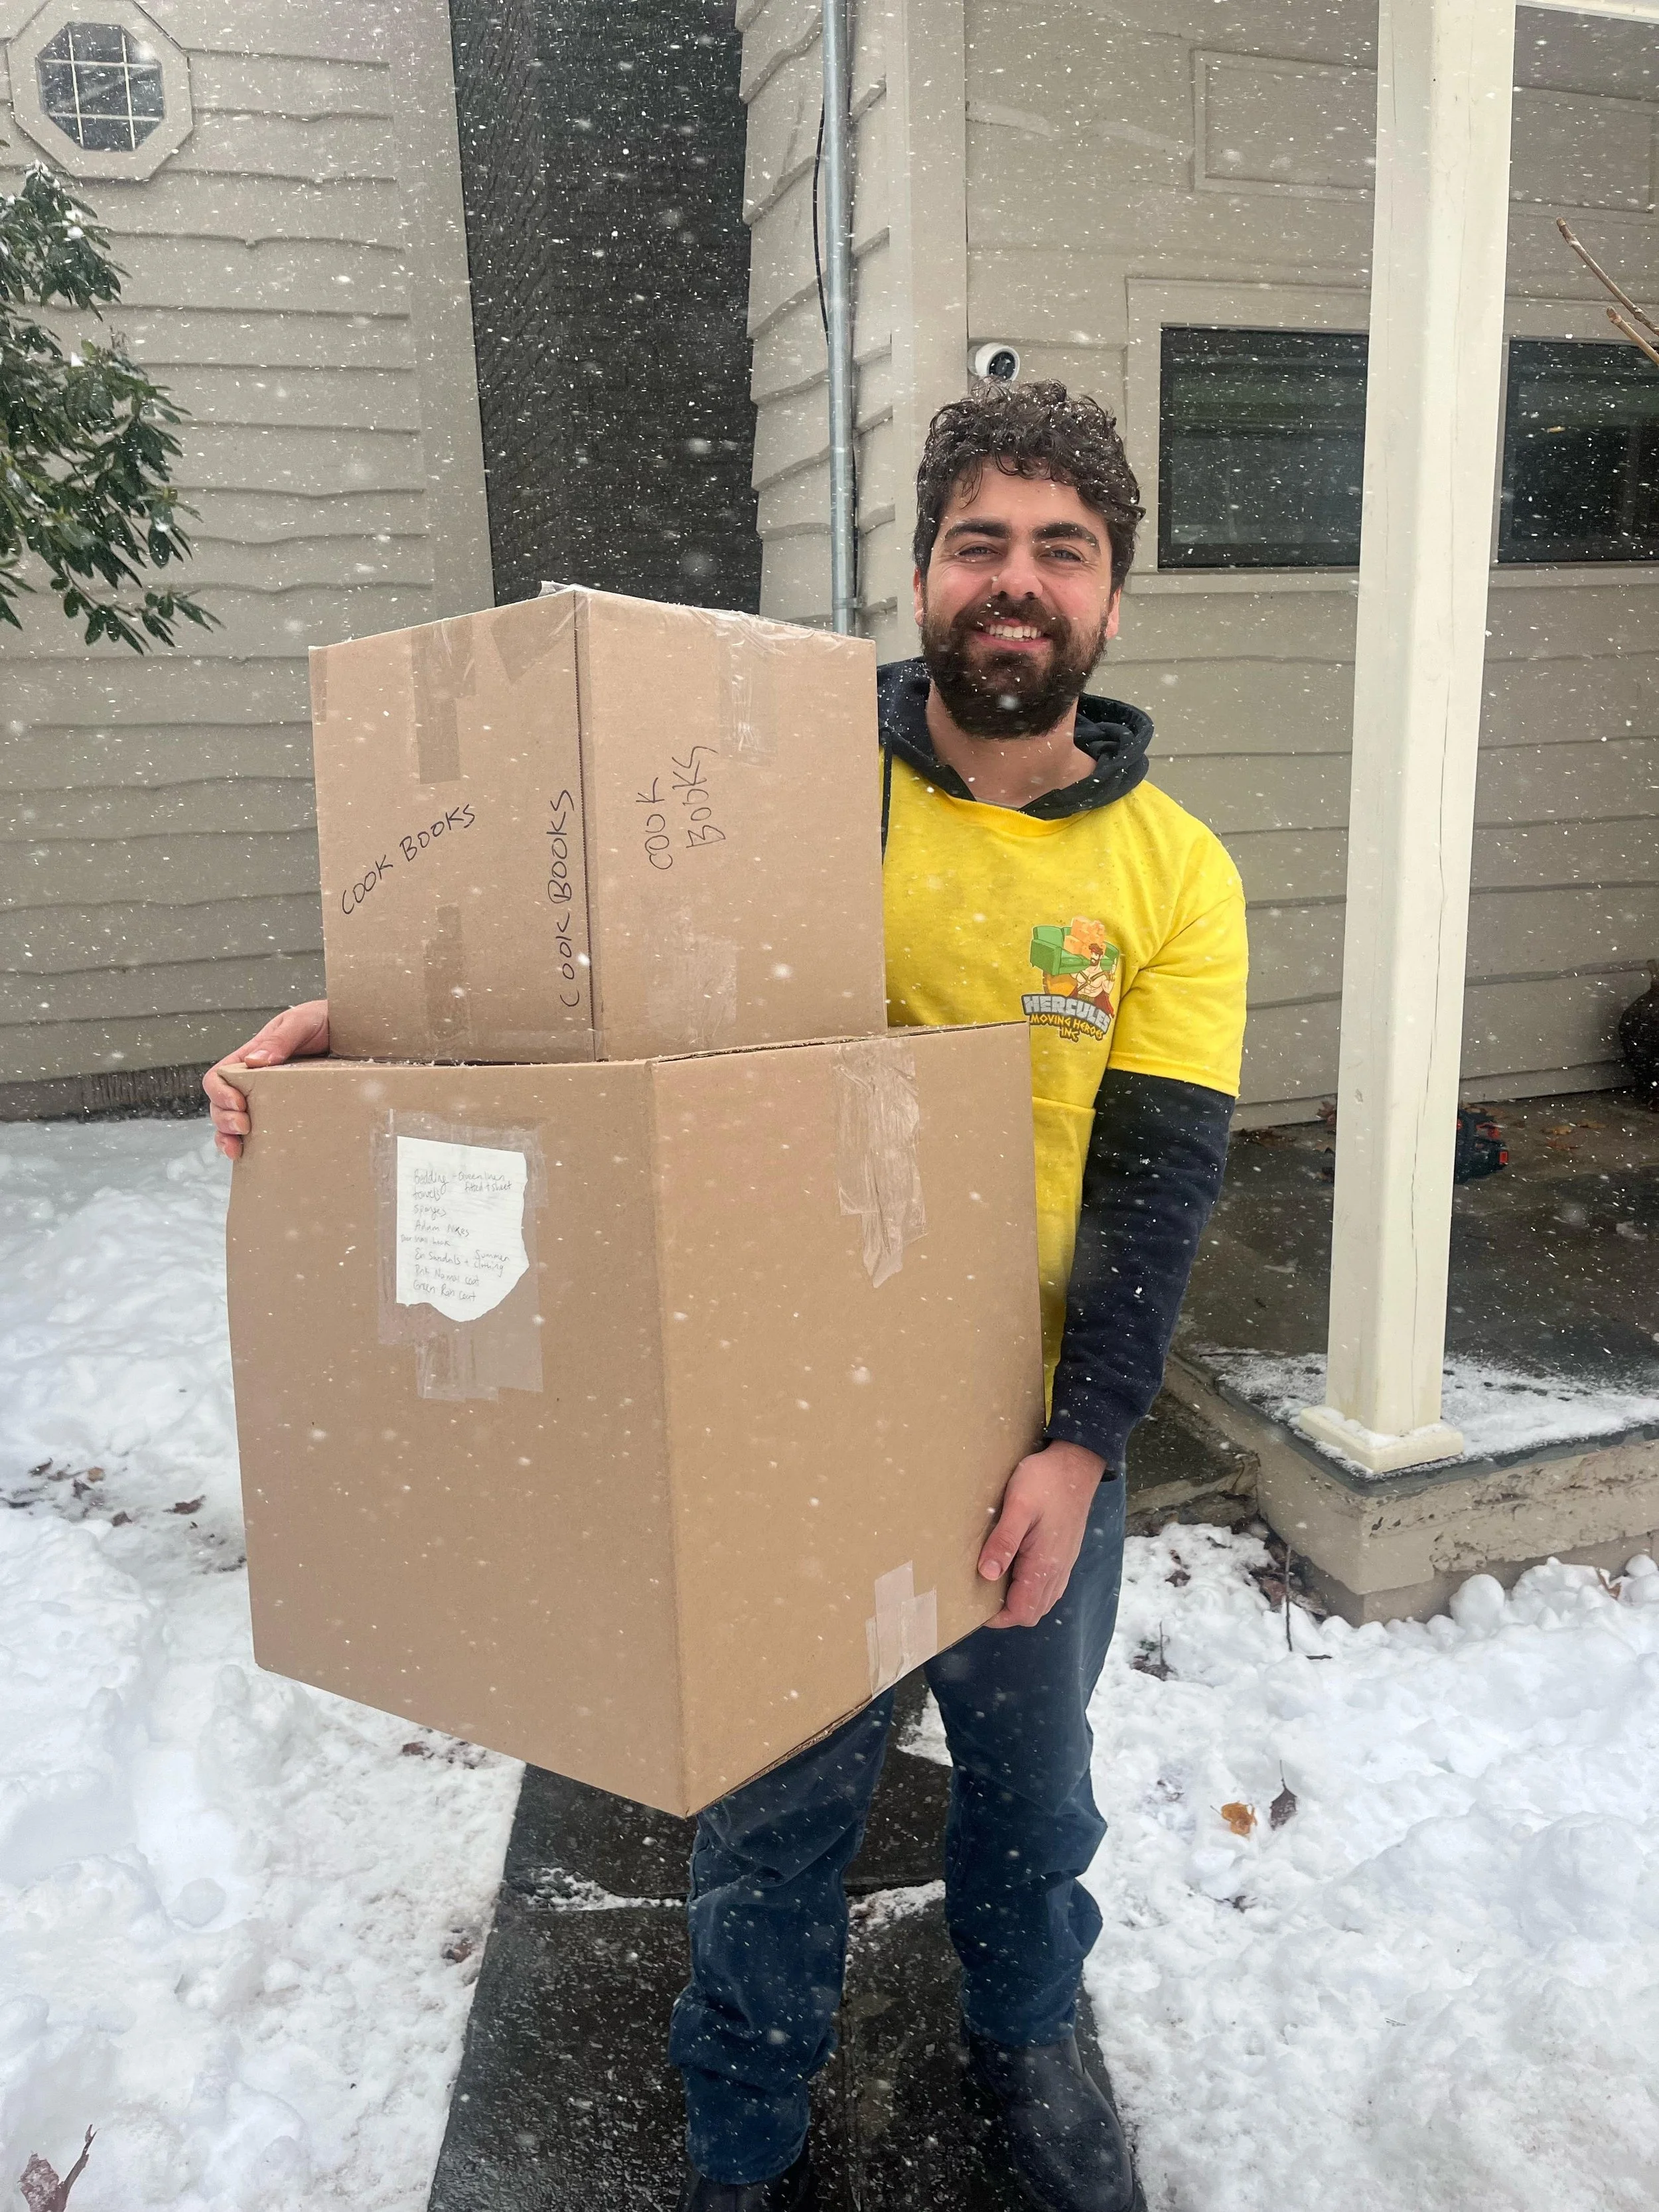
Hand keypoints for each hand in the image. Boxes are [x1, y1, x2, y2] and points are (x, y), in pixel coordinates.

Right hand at [203, 999, 329, 1158]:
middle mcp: (254, 1081)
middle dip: (224, 1120)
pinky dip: (251, 1145)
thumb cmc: (322, 1021)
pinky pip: (263, 1131)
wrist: (353, 1030)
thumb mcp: (299, 1023)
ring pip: (235, 1122)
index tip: (238, 1103)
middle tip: (244, 1127)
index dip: (220, 1093)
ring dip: (229, 1137)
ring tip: (238, 1150)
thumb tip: (255, 1061)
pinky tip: (251, 1154)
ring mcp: (269, 1099)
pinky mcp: (287, 1112)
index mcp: (250, 1058)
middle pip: (221, 1105)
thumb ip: (279, 1040)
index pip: (219, 1077)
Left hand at [978, 1440, 1106, 1628]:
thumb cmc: (1045, 1481)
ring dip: (1018, 1602)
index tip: (973, 1605)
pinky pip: (1048, 1586)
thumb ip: (1004, 1541)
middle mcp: (1057, 1570)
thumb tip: (986, 1574)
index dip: (997, 1617)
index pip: (1022, 1611)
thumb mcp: (1018, 1505)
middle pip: (1031, 1612)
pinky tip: (1013, 1571)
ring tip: (993, 1585)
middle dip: (1005, 1613)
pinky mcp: (1064, 1554)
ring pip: (1041, 1601)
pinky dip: (1030, 1590)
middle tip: (979, 1595)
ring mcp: (1063, 1563)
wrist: (1077, 1463)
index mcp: (1044, 1564)